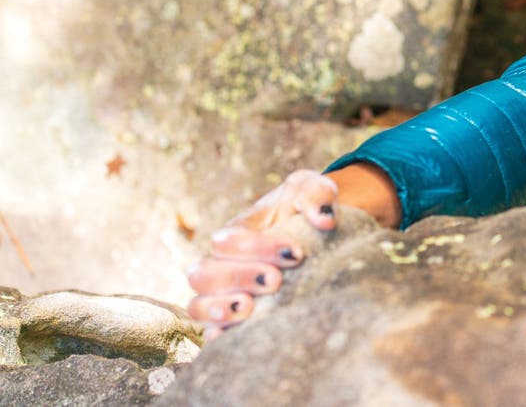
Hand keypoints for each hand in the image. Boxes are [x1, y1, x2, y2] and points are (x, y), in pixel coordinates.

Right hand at [186, 169, 337, 339]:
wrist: (319, 234)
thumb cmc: (309, 209)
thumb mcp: (314, 190)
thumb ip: (316, 195)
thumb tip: (325, 219)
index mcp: (235, 233)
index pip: (227, 242)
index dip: (257, 248)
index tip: (296, 253)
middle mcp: (222, 265)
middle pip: (203, 275)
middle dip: (238, 277)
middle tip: (276, 280)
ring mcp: (223, 294)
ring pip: (197, 305)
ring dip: (218, 309)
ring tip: (248, 308)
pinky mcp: (234, 319)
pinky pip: (212, 333)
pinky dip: (218, 337)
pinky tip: (236, 339)